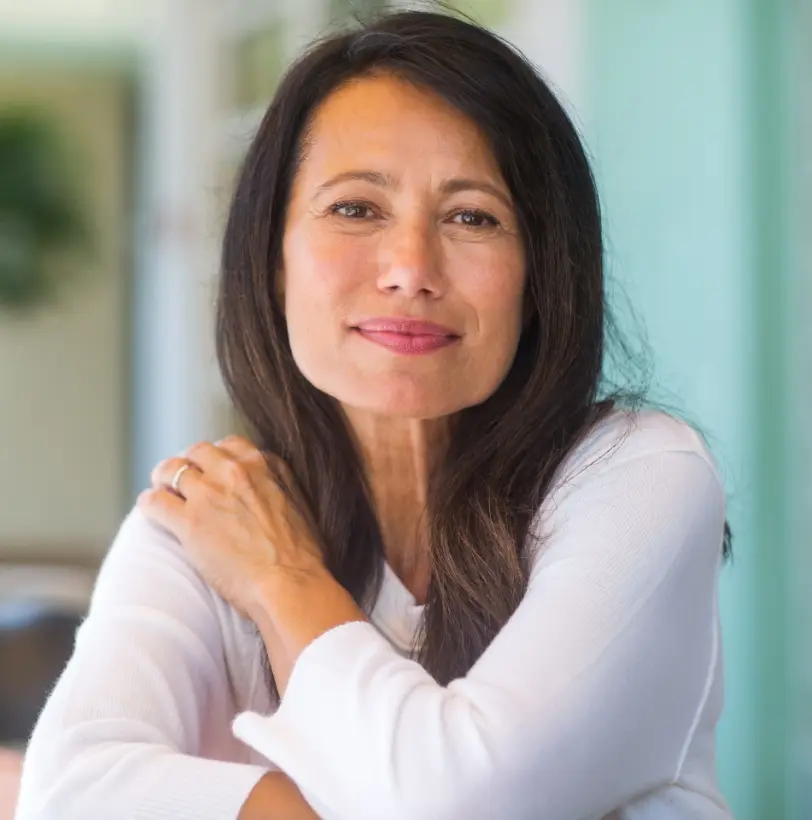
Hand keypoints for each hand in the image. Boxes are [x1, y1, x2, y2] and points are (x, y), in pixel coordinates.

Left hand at [138, 435, 326, 619]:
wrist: (290, 582)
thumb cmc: (302, 554)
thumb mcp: (299, 502)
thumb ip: (278, 483)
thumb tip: (266, 483)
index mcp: (264, 465)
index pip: (230, 445)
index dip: (217, 459)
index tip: (213, 471)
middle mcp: (234, 471)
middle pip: (197, 451)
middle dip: (189, 463)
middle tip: (184, 480)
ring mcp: (209, 494)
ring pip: (170, 470)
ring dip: (164, 480)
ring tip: (161, 492)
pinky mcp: (188, 522)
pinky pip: (154, 501)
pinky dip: (150, 503)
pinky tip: (152, 510)